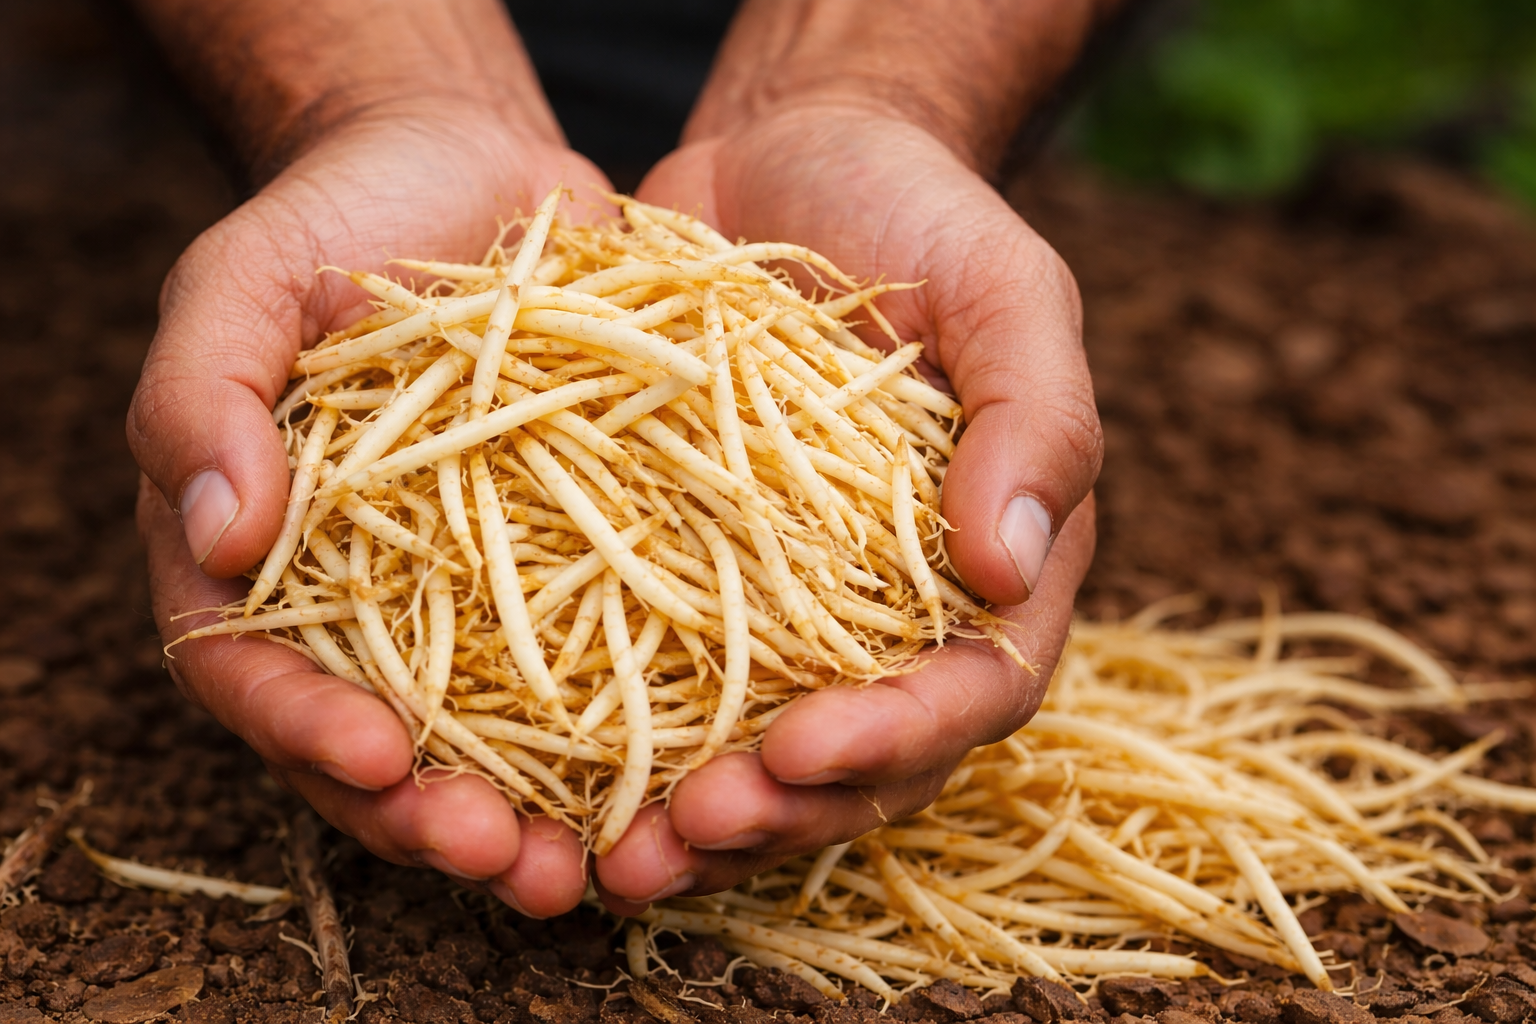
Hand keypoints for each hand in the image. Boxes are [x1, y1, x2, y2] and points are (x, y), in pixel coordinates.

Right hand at [130, 103, 606, 917]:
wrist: (474, 175)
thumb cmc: (338, 216)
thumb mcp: (243, 277)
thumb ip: (203, 394)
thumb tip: (218, 536)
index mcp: (257, 553)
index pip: (253, 673)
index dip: (307, 733)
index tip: (380, 761)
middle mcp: (359, 598)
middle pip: (376, 746)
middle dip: (436, 819)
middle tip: (512, 865)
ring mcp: (464, 592)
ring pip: (488, 736)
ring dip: (536, 811)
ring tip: (594, 868)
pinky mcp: (564, 565)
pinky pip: (588, 660)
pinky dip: (623, 726)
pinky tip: (684, 770)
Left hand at [593, 103, 1101, 911]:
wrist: (791, 163)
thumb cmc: (918, 215)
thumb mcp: (1005, 288)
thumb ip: (1036, 418)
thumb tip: (1014, 566)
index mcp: (996, 567)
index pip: (971, 690)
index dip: (895, 737)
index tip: (800, 747)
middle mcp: (898, 613)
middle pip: (864, 760)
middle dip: (783, 812)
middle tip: (685, 831)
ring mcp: (794, 609)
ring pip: (765, 755)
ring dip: (699, 819)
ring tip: (617, 855)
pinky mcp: (699, 582)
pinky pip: (673, 684)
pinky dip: (625, 744)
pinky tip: (552, 779)